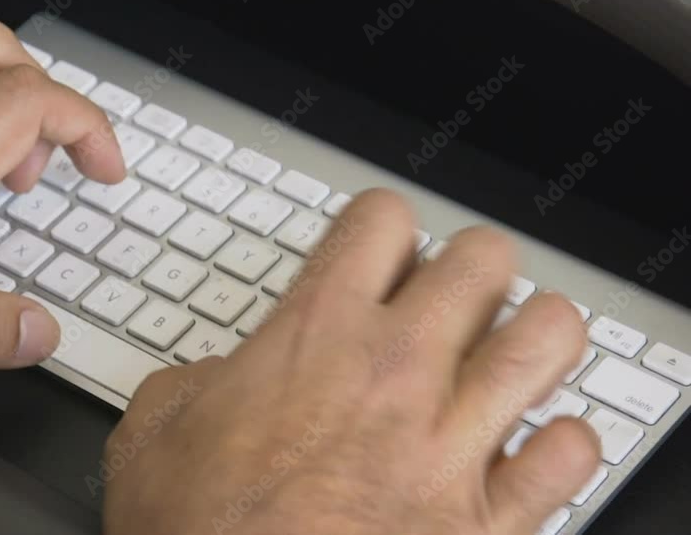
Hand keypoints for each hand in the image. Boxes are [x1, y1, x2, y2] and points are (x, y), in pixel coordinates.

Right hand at [102, 190, 600, 533]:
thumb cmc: (199, 534)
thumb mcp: (153, 437)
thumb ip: (194, 382)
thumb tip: (215, 380)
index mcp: (313, 337)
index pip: (380, 221)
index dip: (383, 227)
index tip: (380, 253)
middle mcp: (395, 373)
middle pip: (483, 260)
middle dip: (474, 268)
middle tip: (453, 298)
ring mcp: (451, 442)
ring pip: (549, 336)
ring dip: (537, 335)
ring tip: (510, 355)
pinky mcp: (489, 520)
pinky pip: (570, 454)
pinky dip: (562, 447)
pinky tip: (531, 451)